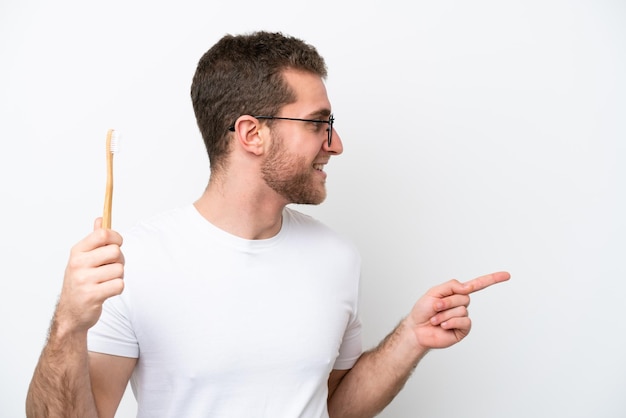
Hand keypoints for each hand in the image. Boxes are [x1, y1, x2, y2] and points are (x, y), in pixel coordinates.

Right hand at [54, 218, 124, 334]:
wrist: (71, 313)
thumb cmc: (81, 282)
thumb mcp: (83, 259)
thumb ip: (94, 239)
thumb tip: (101, 219)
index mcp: (77, 252)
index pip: (102, 234)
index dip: (116, 238)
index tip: (117, 244)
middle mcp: (78, 264)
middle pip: (116, 252)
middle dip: (119, 260)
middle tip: (110, 267)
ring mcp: (84, 280)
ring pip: (119, 269)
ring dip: (118, 276)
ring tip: (106, 281)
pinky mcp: (92, 296)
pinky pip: (119, 285)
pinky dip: (117, 288)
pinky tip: (106, 291)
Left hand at [408, 271, 509, 349]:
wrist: (416, 329)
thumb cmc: (423, 310)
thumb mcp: (434, 292)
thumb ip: (451, 286)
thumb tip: (466, 287)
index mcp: (456, 294)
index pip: (477, 285)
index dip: (492, 279)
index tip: (507, 275)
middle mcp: (462, 305)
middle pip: (464, 297)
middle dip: (446, 301)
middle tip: (435, 307)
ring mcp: (463, 318)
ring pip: (461, 310)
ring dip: (444, 314)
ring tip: (435, 319)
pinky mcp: (463, 330)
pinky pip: (464, 321)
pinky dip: (451, 322)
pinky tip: (443, 325)